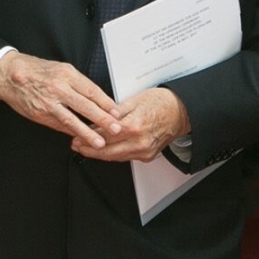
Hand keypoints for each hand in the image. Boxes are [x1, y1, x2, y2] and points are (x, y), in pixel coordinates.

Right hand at [0, 51, 121, 148]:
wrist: (11, 74)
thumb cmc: (38, 71)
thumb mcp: (61, 69)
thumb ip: (78, 84)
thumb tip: (97, 99)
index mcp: (68, 74)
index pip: (92, 90)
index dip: (106, 103)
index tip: (116, 112)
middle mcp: (59, 88)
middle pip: (86, 106)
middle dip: (103, 119)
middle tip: (116, 128)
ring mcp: (49, 103)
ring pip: (72, 120)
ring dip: (88, 133)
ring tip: (100, 142)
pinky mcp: (40, 114)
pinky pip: (59, 125)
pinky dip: (71, 132)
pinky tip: (81, 139)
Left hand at [69, 87, 190, 162]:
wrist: (181, 112)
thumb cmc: (161, 103)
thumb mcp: (134, 100)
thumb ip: (114, 112)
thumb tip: (97, 119)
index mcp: (134, 126)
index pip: (104, 135)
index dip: (87, 136)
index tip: (76, 134)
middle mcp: (139, 142)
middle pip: (107, 151)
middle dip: (89, 149)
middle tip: (76, 145)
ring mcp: (144, 151)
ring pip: (115, 157)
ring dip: (99, 154)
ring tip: (86, 149)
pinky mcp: (147, 156)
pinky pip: (125, 157)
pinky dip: (113, 154)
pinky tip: (105, 149)